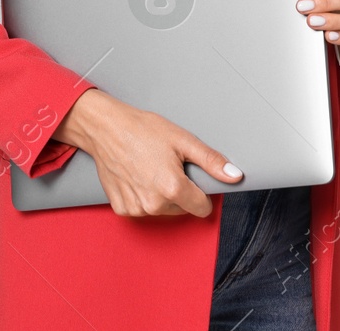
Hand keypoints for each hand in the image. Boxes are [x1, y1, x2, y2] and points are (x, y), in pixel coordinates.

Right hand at [50, 89, 243, 217]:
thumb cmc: (141, 130)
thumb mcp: (182, 139)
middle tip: (166, 167)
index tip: (190, 178)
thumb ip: (211, 161)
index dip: (201, 192)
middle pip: (182, 209)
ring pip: (162, 210)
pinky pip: (141, 209)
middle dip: (180, 192)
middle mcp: (154, 203)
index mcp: (172, 188)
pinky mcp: (121, 208)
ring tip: (149, 169)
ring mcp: (136, 208)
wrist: (105, 128)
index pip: (203, 208)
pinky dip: (141, 196)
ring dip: (160, 195)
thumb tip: (235, 175)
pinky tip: (136, 177)